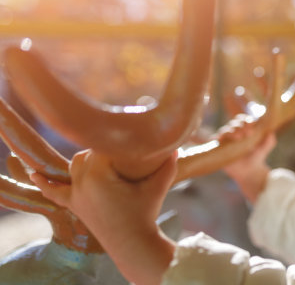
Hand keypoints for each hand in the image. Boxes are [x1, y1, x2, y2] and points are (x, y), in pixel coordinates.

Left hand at [30, 149, 177, 284]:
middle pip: (89, 153)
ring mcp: (76, 194)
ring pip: (75, 165)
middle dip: (106, 150)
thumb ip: (167, 165)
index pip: (103, 146)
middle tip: (125, 151)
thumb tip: (175, 146)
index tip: (130, 135)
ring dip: (87, 159)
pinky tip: (34, 174)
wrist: (132, 246)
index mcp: (98, 175)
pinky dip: (45, 183)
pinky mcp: (74, 205)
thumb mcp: (157, 187)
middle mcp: (82, 182)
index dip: (117, 140)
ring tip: (104, 157)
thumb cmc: (145, 214)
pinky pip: (55, 192)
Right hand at [214, 113, 276, 202]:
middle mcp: (234, 132)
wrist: (250, 171)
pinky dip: (217, 137)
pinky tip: (222, 139)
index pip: (243, 120)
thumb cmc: (257, 156)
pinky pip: (214, 139)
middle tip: (248, 133)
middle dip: (240, 126)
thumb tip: (270, 132)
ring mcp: (226, 140)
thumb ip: (270, 139)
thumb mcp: (266, 147)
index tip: (253, 124)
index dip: (247, 120)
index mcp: (244, 129)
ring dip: (231, 131)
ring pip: (225, 130)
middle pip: (234, 123)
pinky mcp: (219, 148)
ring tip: (239, 137)